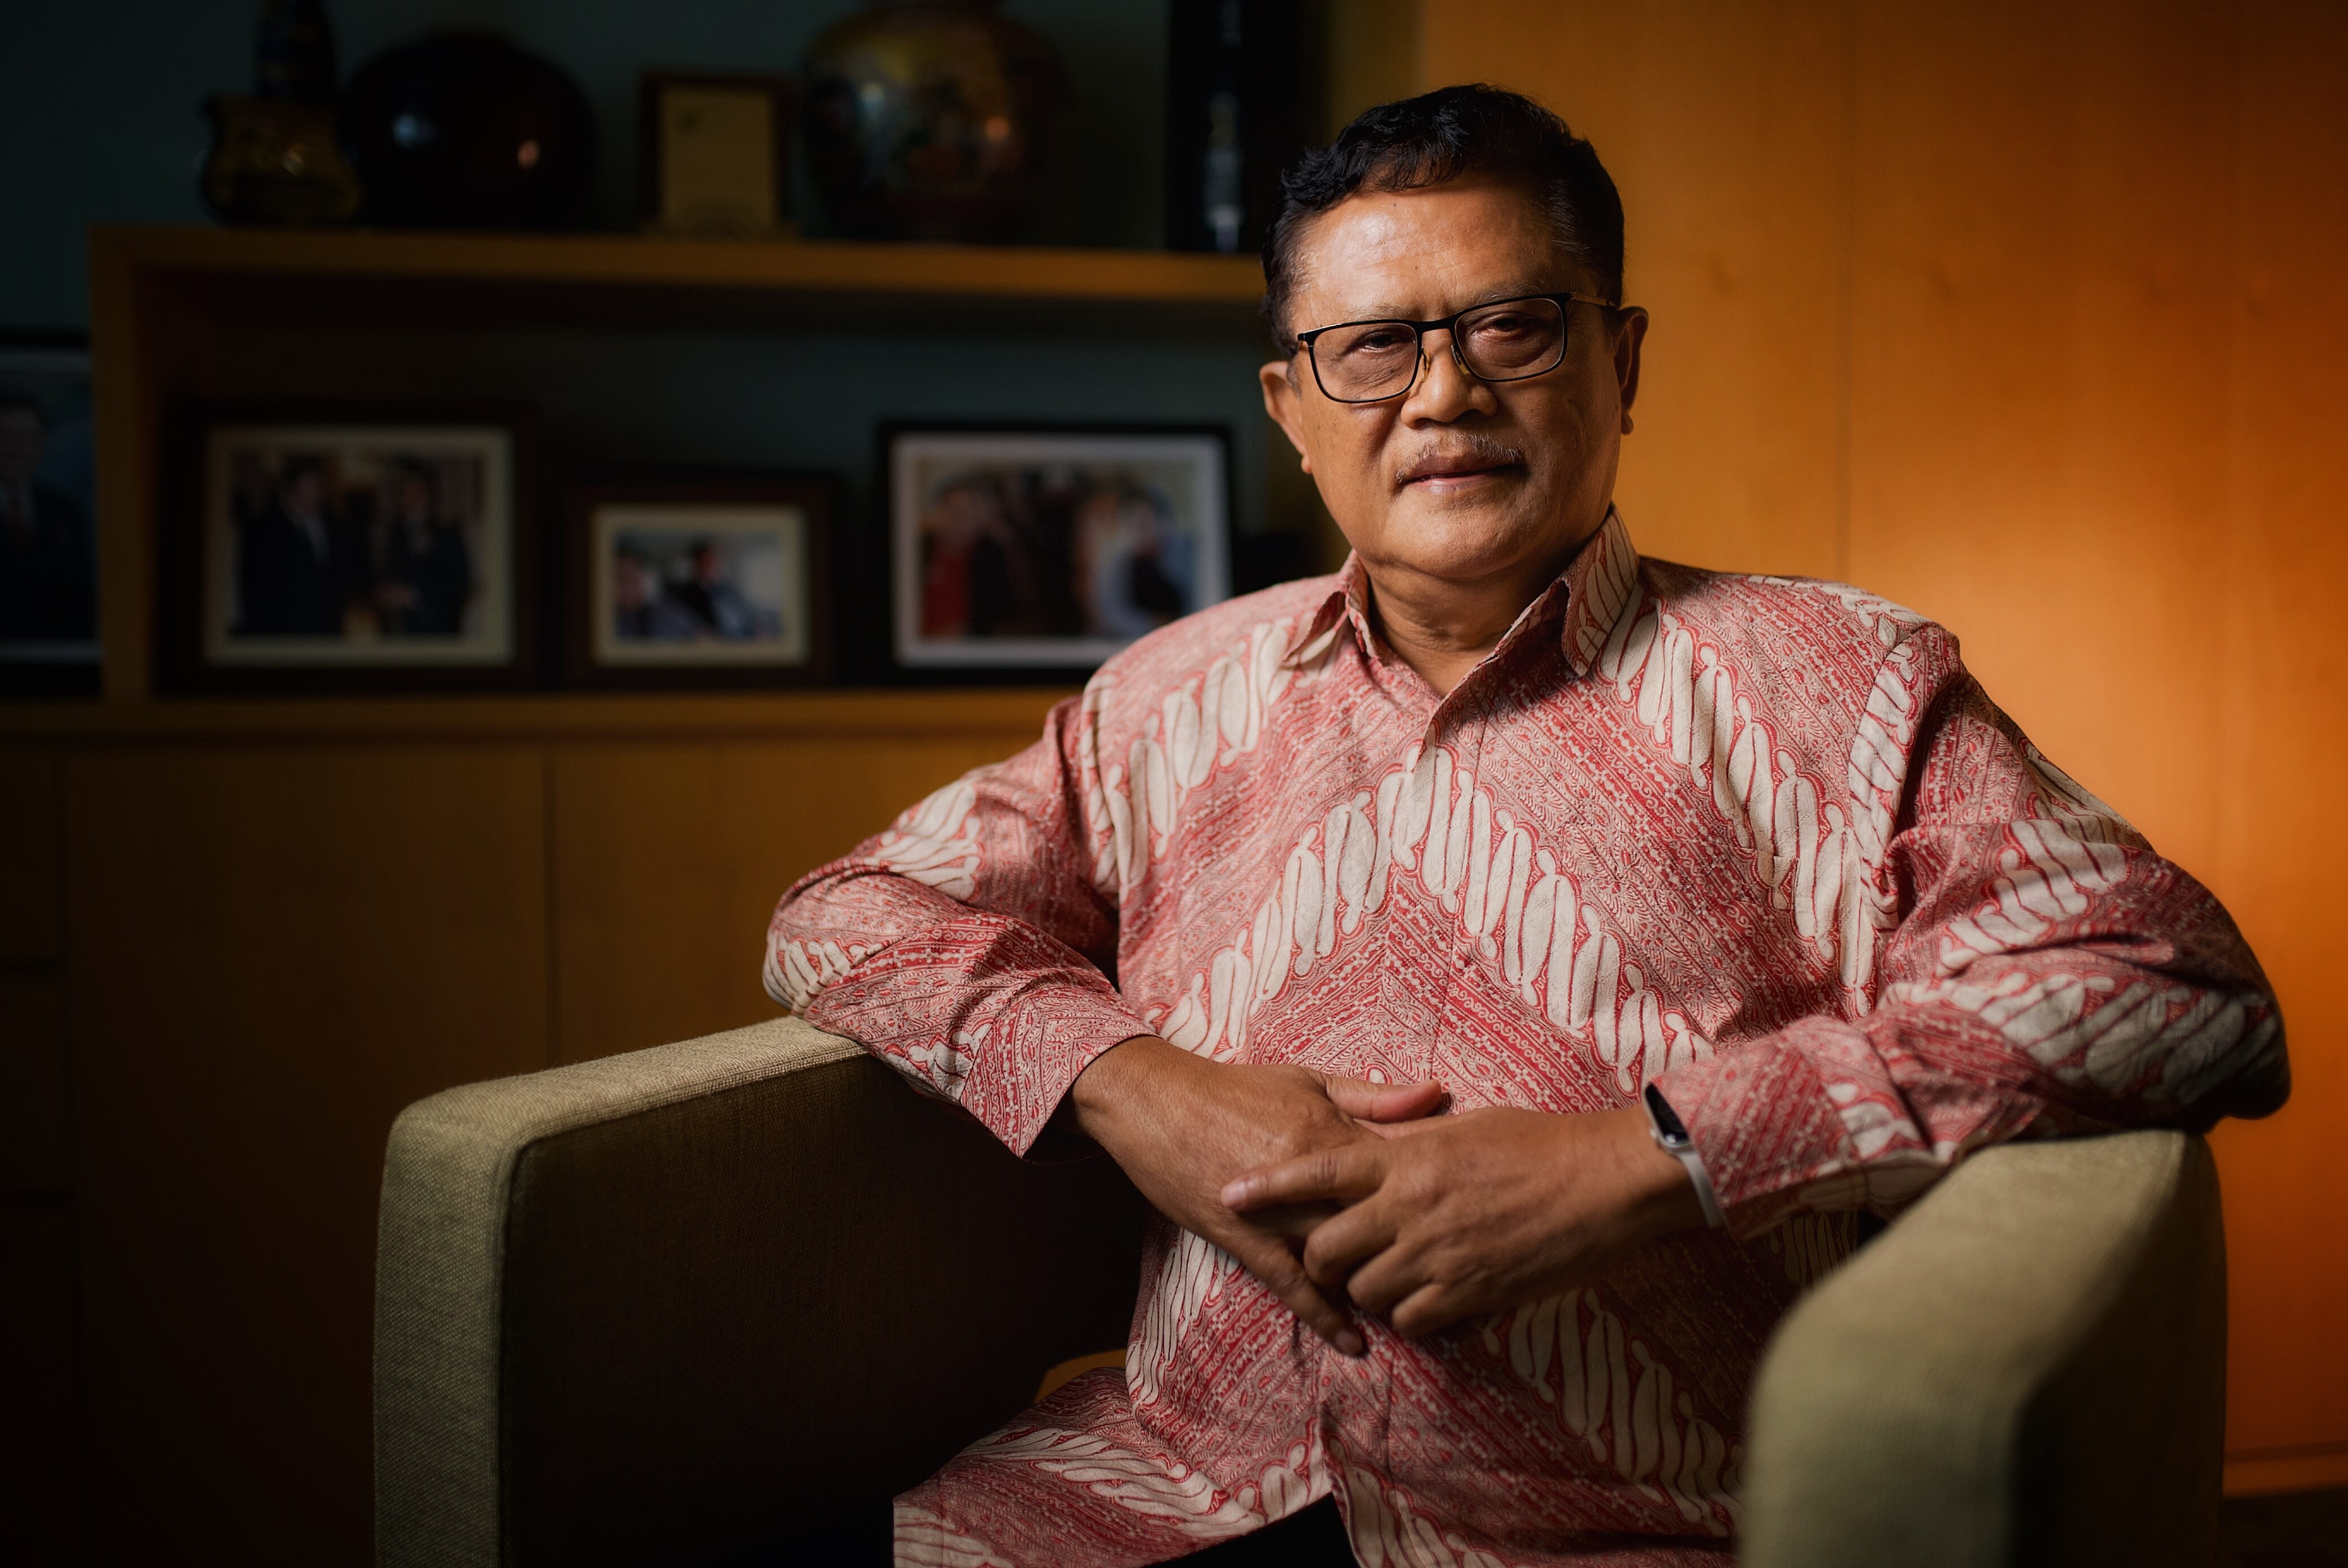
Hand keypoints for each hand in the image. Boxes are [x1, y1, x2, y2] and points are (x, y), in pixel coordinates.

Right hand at [1065, 1036, 1444, 1354]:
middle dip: (1420, 1247)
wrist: (1156, 1101)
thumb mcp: (1308, 1080)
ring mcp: (1276, 1213)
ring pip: (1341, 1258)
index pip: (1401, 1167)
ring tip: (1423, 1314)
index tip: (1480, 1210)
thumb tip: (1438, 1094)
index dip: (1442, 1191)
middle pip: (1380, 1220)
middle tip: (1464, 1273)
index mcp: (1331, 1132)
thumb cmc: (1234, 1088)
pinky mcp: (1244, 1238)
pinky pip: (1291, 1285)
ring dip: (1379, 1286)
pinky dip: (1324, 1315)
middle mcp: (1310, 1178)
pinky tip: (1355, 1341)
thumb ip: (1373, 1096)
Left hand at [1220, 1104, 1706, 1338]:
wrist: (1604, 1181)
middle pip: (1328, 1249)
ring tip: (1389, 1273)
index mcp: (1406, 1157)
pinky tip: (1428, 1297)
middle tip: (1331, 1257)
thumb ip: (1410, 1139)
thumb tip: (1374, 1143)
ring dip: (1368, 1288)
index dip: (1268, 1186)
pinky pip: (1412, 1319)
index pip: (1317, 1171)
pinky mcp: (1471, 1292)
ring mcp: (1439, 1254)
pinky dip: (1410, 1313)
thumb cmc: (1538, 1142)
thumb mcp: (1462, 1127)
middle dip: (1320, 1259)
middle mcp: (1411, 1207)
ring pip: (1366, 1291)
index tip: (1231, 1195)